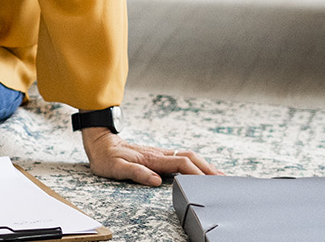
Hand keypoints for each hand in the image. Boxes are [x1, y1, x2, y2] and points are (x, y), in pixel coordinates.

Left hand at [80, 128, 222, 186]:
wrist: (100, 142)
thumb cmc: (106, 157)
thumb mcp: (116, 168)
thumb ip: (136, 173)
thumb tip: (155, 180)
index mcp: (152, 159)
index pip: (181, 164)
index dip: (197, 173)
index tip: (210, 182)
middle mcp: (159, 154)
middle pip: (190, 158)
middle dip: (208, 168)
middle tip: (224, 180)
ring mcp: (159, 153)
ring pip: (188, 156)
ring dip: (204, 164)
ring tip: (219, 175)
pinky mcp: (157, 154)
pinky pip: (181, 157)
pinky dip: (195, 163)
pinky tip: (199, 169)